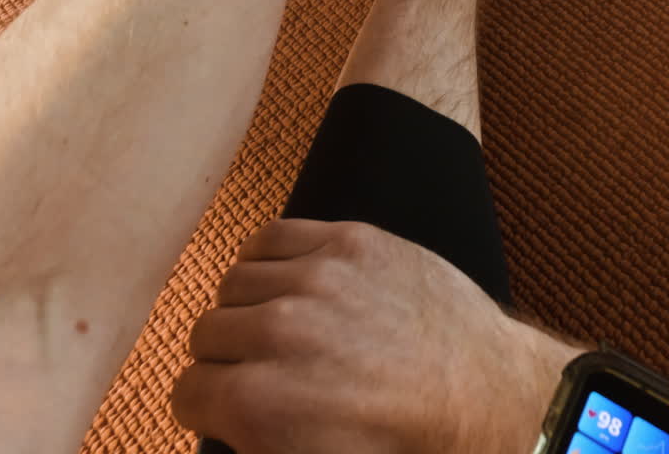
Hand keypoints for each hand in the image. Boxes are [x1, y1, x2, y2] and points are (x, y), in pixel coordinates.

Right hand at [171, 219, 576, 452]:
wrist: (483, 397)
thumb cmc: (403, 444)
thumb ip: (253, 444)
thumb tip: (228, 426)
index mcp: (256, 402)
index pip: (186, 391)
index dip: (207, 406)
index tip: (225, 405)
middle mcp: (275, 332)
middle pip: (206, 334)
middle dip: (227, 359)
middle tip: (261, 371)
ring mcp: (313, 279)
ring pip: (234, 283)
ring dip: (247, 308)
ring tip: (279, 328)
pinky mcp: (348, 242)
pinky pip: (272, 237)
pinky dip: (269, 258)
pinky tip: (286, 281)